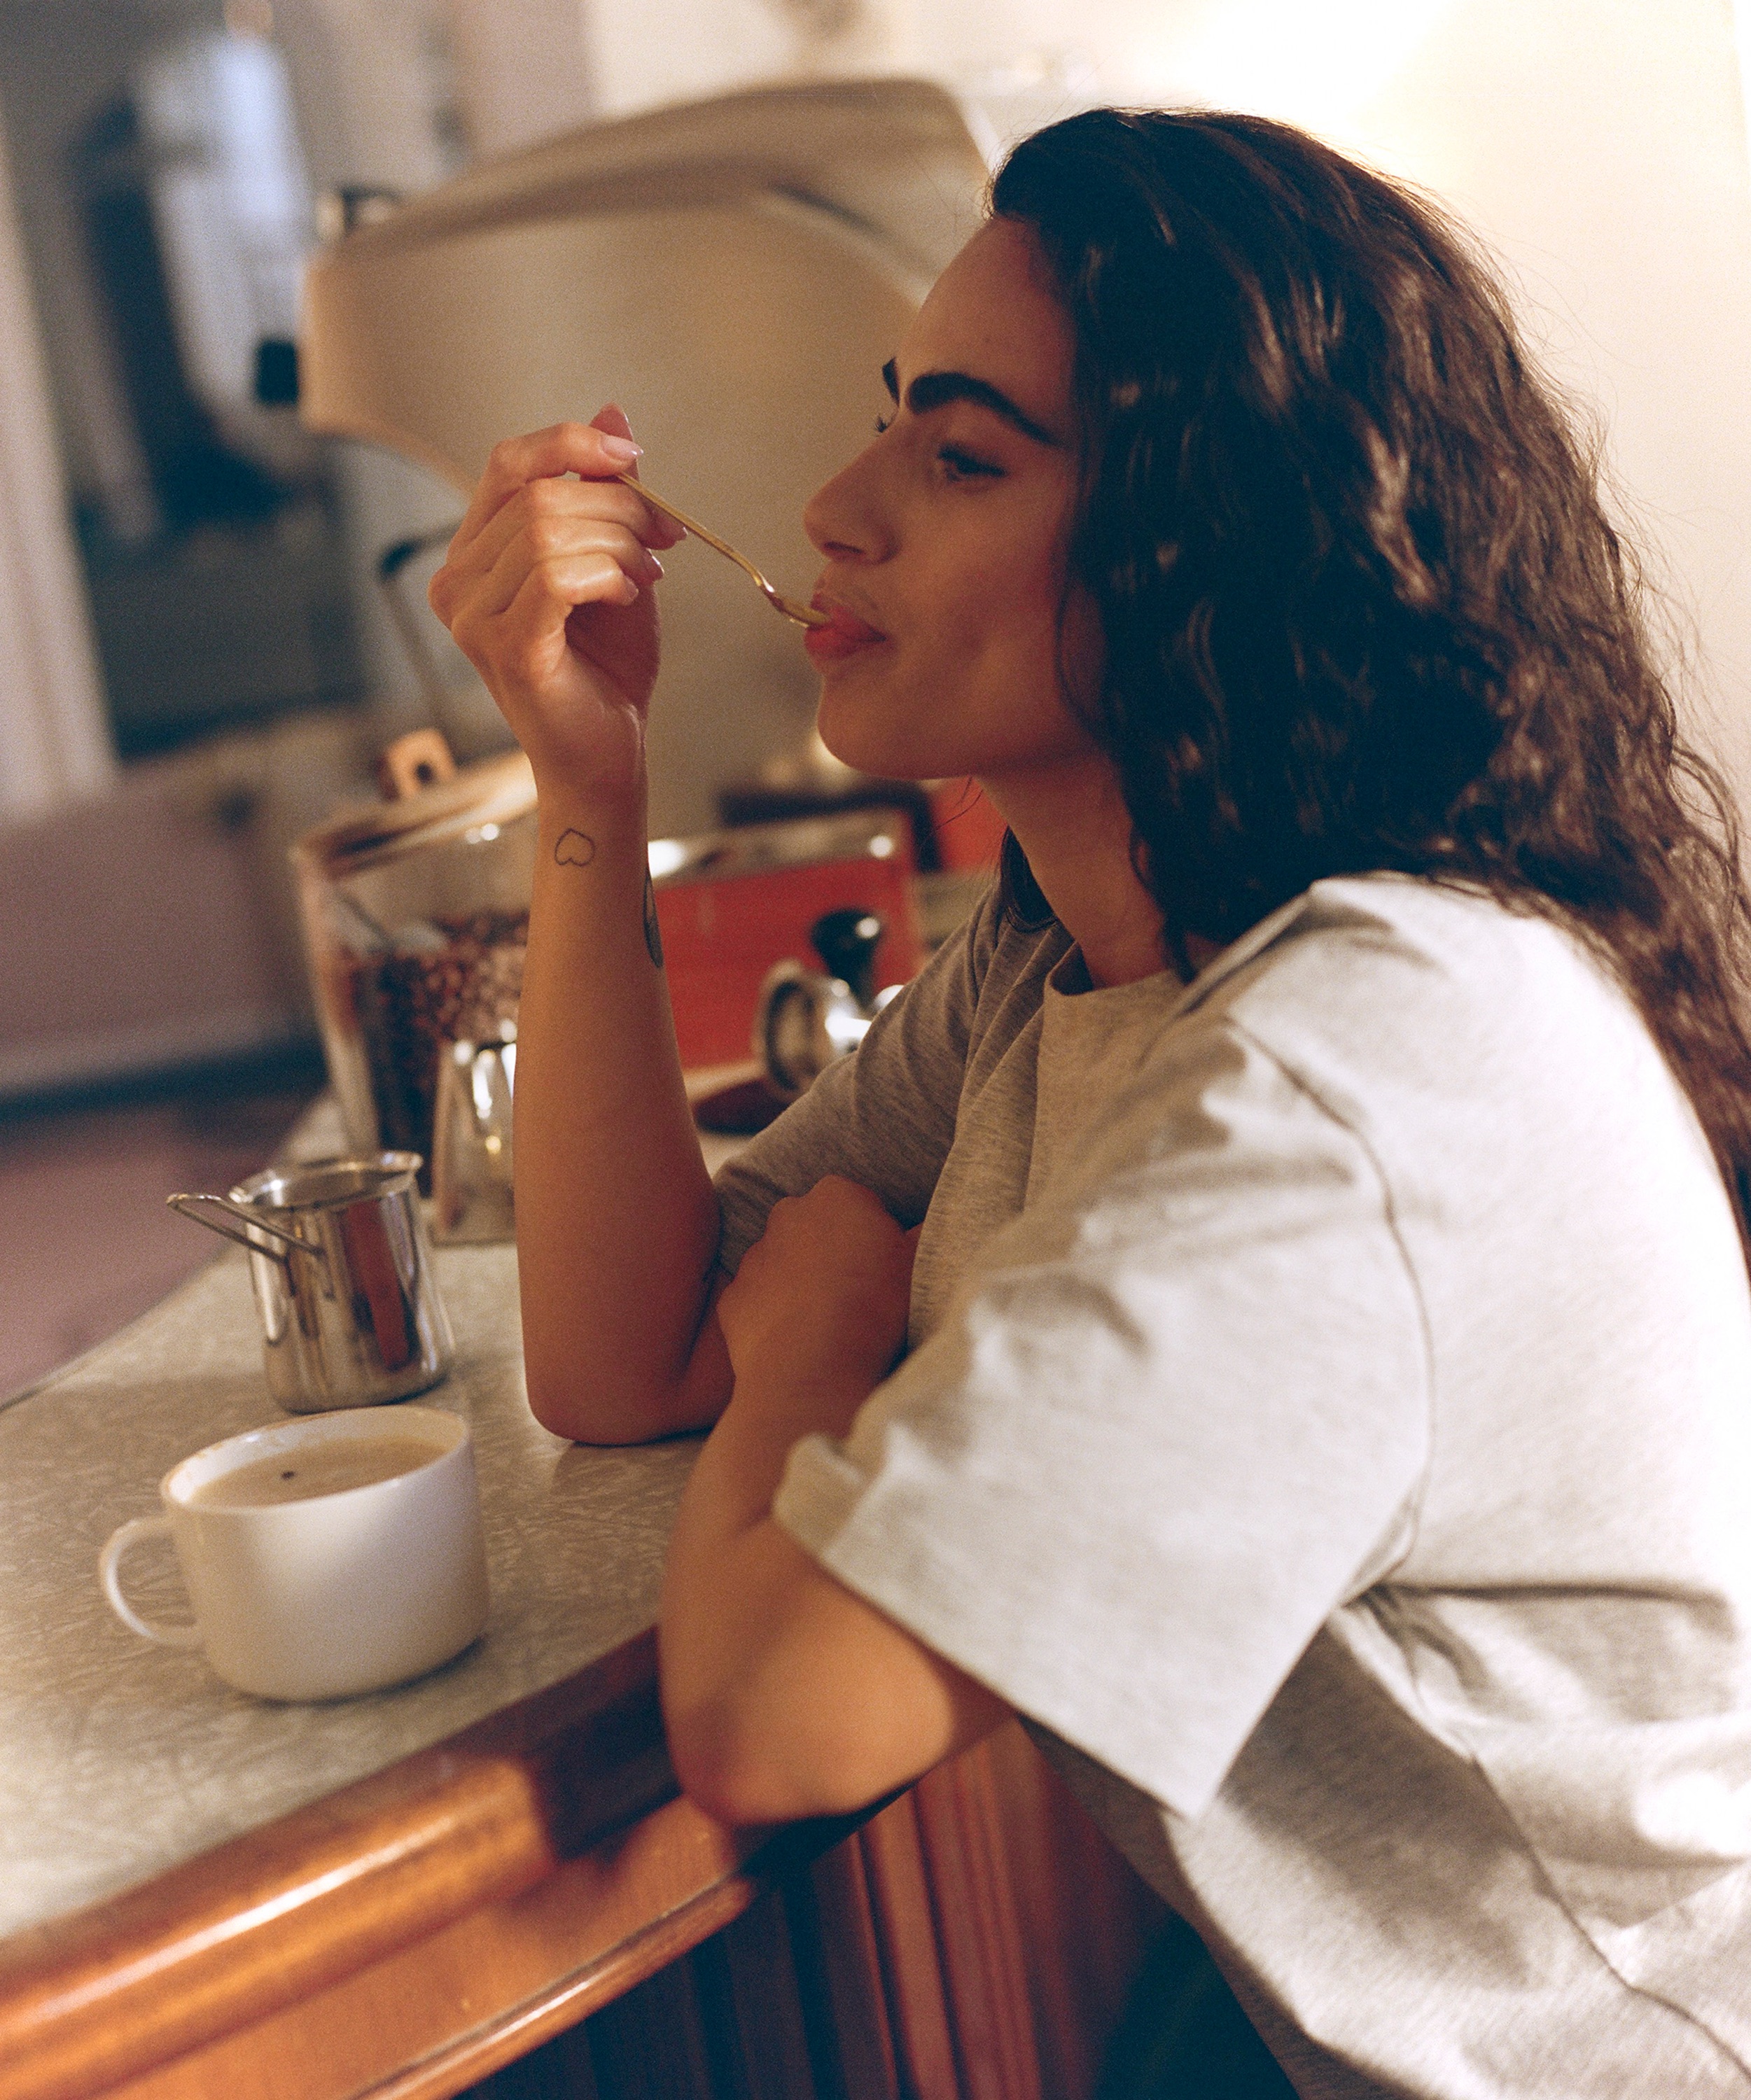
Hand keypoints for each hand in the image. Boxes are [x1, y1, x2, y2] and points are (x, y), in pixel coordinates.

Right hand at [428, 407, 684, 801]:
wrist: (606, 756)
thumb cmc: (605, 669)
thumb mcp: (613, 562)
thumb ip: (604, 494)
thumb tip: (613, 415)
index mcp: (475, 553)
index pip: (508, 463)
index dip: (571, 444)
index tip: (634, 461)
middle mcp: (458, 581)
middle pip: (538, 495)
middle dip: (618, 506)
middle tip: (664, 539)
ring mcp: (472, 617)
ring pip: (548, 531)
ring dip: (618, 543)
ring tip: (646, 574)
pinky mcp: (504, 647)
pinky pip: (556, 576)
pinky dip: (606, 575)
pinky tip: (627, 596)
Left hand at [718, 1178, 917, 1405]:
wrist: (813, 1370)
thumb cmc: (875, 1310)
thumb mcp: (919, 1265)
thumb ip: (924, 1236)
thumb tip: (928, 1227)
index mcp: (838, 1194)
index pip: (861, 1204)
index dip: (877, 1236)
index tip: (888, 1268)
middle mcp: (788, 1214)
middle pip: (818, 1226)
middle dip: (834, 1250)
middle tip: (860, 1292)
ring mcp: (755, 1255)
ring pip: (784, 1261)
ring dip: (802, 1281)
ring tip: (830, 1323)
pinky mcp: (732, 1296)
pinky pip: (758, 1299)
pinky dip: (774, 1314)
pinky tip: (799, 1340)